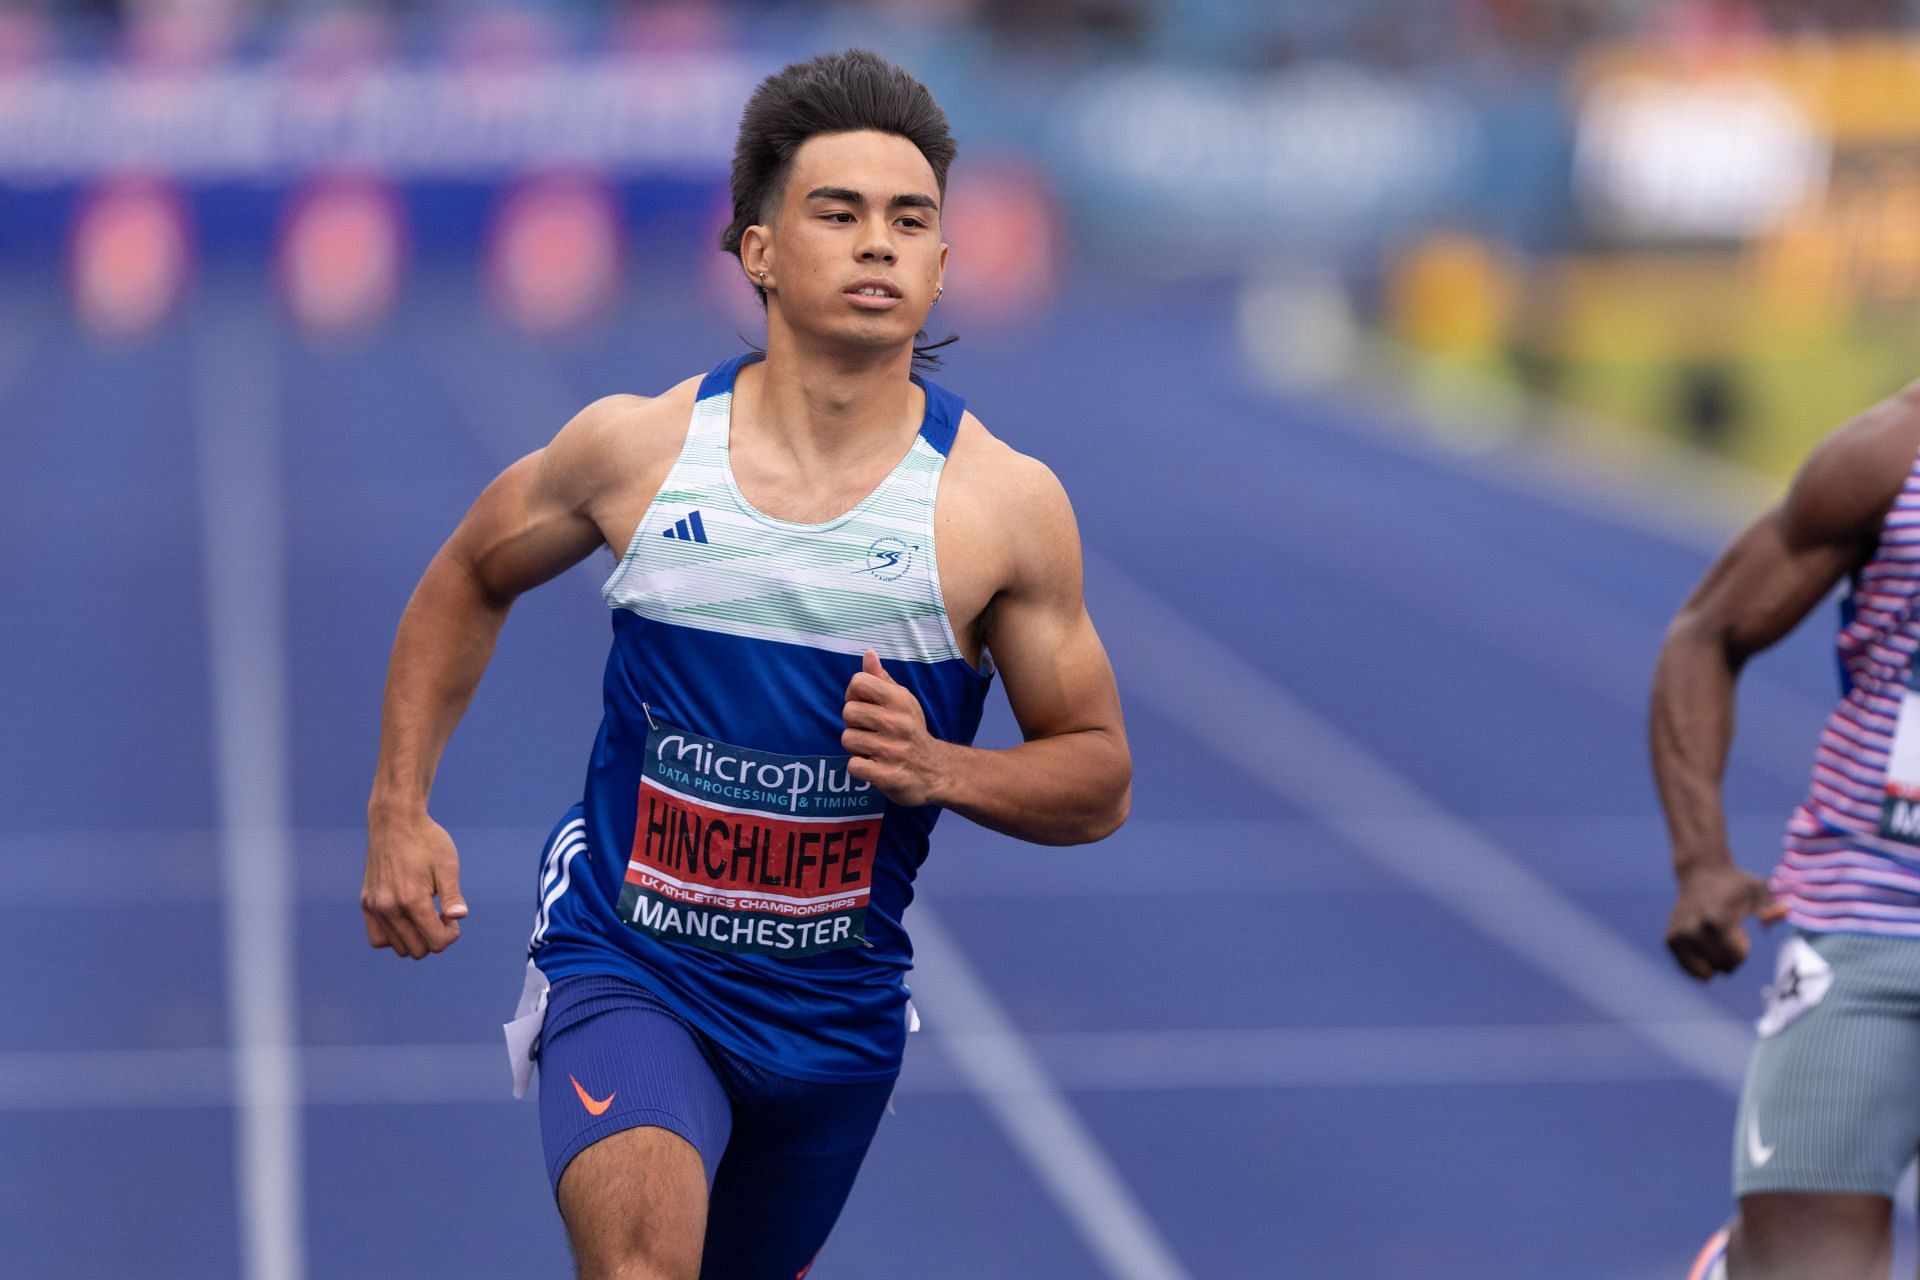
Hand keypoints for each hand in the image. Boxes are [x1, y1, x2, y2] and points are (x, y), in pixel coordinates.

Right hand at [362, 809, 467, 959]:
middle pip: (418, 950)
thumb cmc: (427, 841)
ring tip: (424, 914)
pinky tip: (406, 919)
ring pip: (398, 948)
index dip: (451, 934)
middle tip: (440, 913)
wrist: (395, 821)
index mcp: (412, 900)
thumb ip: (452, 895)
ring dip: (416, 939)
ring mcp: (375, 906)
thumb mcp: (447, 865)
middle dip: (435, 937)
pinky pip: (377, 938)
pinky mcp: (366, 903)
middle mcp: (389, 907)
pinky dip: (394, 937)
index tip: (451, 914)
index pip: (436, 942)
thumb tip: (460, 917)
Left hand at [842, 650, 948, 806]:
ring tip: (873, 749)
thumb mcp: (902, 701)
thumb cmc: (911, 730)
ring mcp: (893, 750)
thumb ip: (881, 679)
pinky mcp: (888, 775)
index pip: (858, 682)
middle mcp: (898, 723)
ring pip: (848, 739)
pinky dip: (860, 768)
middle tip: (870, 731)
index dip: (854, 695)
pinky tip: (874, 765)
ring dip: (856, 747)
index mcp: (900, 700)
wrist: (935, 770)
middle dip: (854, 723)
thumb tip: (868, 654)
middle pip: (848, 712)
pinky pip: (853, 765)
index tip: (866, 706)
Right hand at [1665, 859, 1786, 980]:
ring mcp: (1678, 934)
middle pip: (1722, 966)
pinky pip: (1690, 971)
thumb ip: (1771, 906)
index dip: (1742, 949)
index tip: (1741, 932)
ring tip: (1714, 940)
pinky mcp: (1669, 940)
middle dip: (1732, 957)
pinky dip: (1701, 966)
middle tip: (1727, 934)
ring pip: (1705, 973)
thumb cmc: (1737, 886)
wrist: (1701, 872)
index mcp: (1715, 918)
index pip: (1733, 957)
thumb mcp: (1759, 890)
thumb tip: (1784, 911)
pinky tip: (1703, 947)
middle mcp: (1692, 928)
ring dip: (1716, 962)